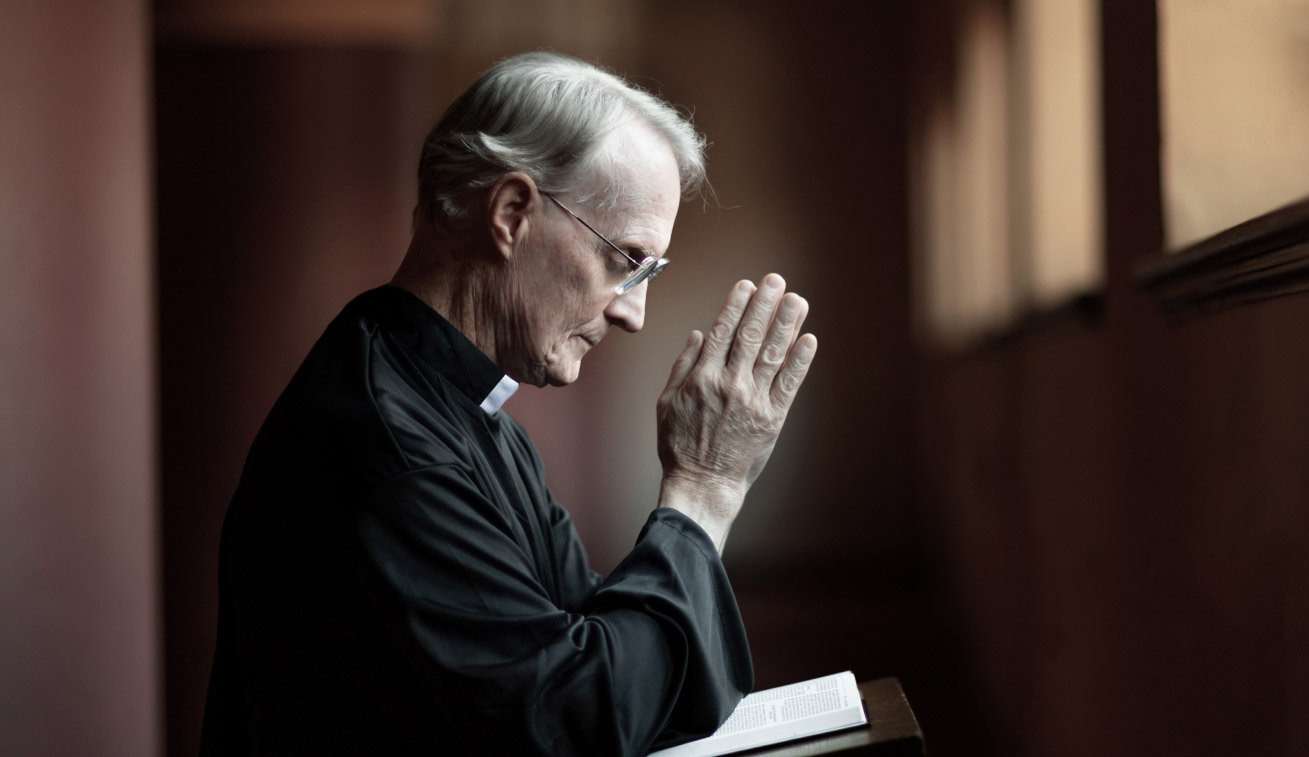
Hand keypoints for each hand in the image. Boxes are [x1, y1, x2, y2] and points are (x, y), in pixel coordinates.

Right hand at [655, 274, 817, 549]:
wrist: (703, 483)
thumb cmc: (679, 444)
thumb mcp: (667, 402)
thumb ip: (682, 365)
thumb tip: (698, 333)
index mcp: (701, 377)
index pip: (721, 330)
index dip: (736, 305)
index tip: (747, 285)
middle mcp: (728, 384)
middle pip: (750, 335)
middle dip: (764, 304)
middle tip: (776, 280)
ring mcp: (752, 401)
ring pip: (773, 353)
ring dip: (786, 323)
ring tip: (797, 300)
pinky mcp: (772, 419)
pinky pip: (789, 384)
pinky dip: (800, 360)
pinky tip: (808, 339)